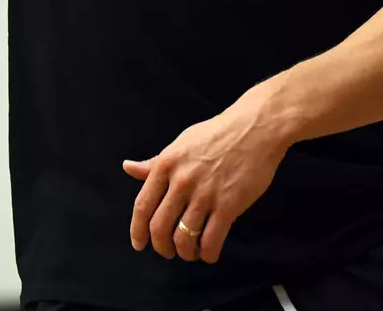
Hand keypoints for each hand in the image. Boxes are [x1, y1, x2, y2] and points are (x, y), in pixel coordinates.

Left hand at [123, 87, 291, 264]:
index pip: (142, 206)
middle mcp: (181, 181)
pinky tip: (210, 253)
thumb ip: (154, 162)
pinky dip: (208, 254)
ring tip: (191, 252)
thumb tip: (128, 167)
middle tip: (167, 252)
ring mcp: (205, 194)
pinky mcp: (228, 205)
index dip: (137, 230)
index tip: (138, 245)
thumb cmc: (216, 134)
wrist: (254, 128)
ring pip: (184, 238)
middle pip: (159, 227)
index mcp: (166, 165)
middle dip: (161, 247)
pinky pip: (211, 240)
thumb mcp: (180, 144)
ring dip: (185, 253)